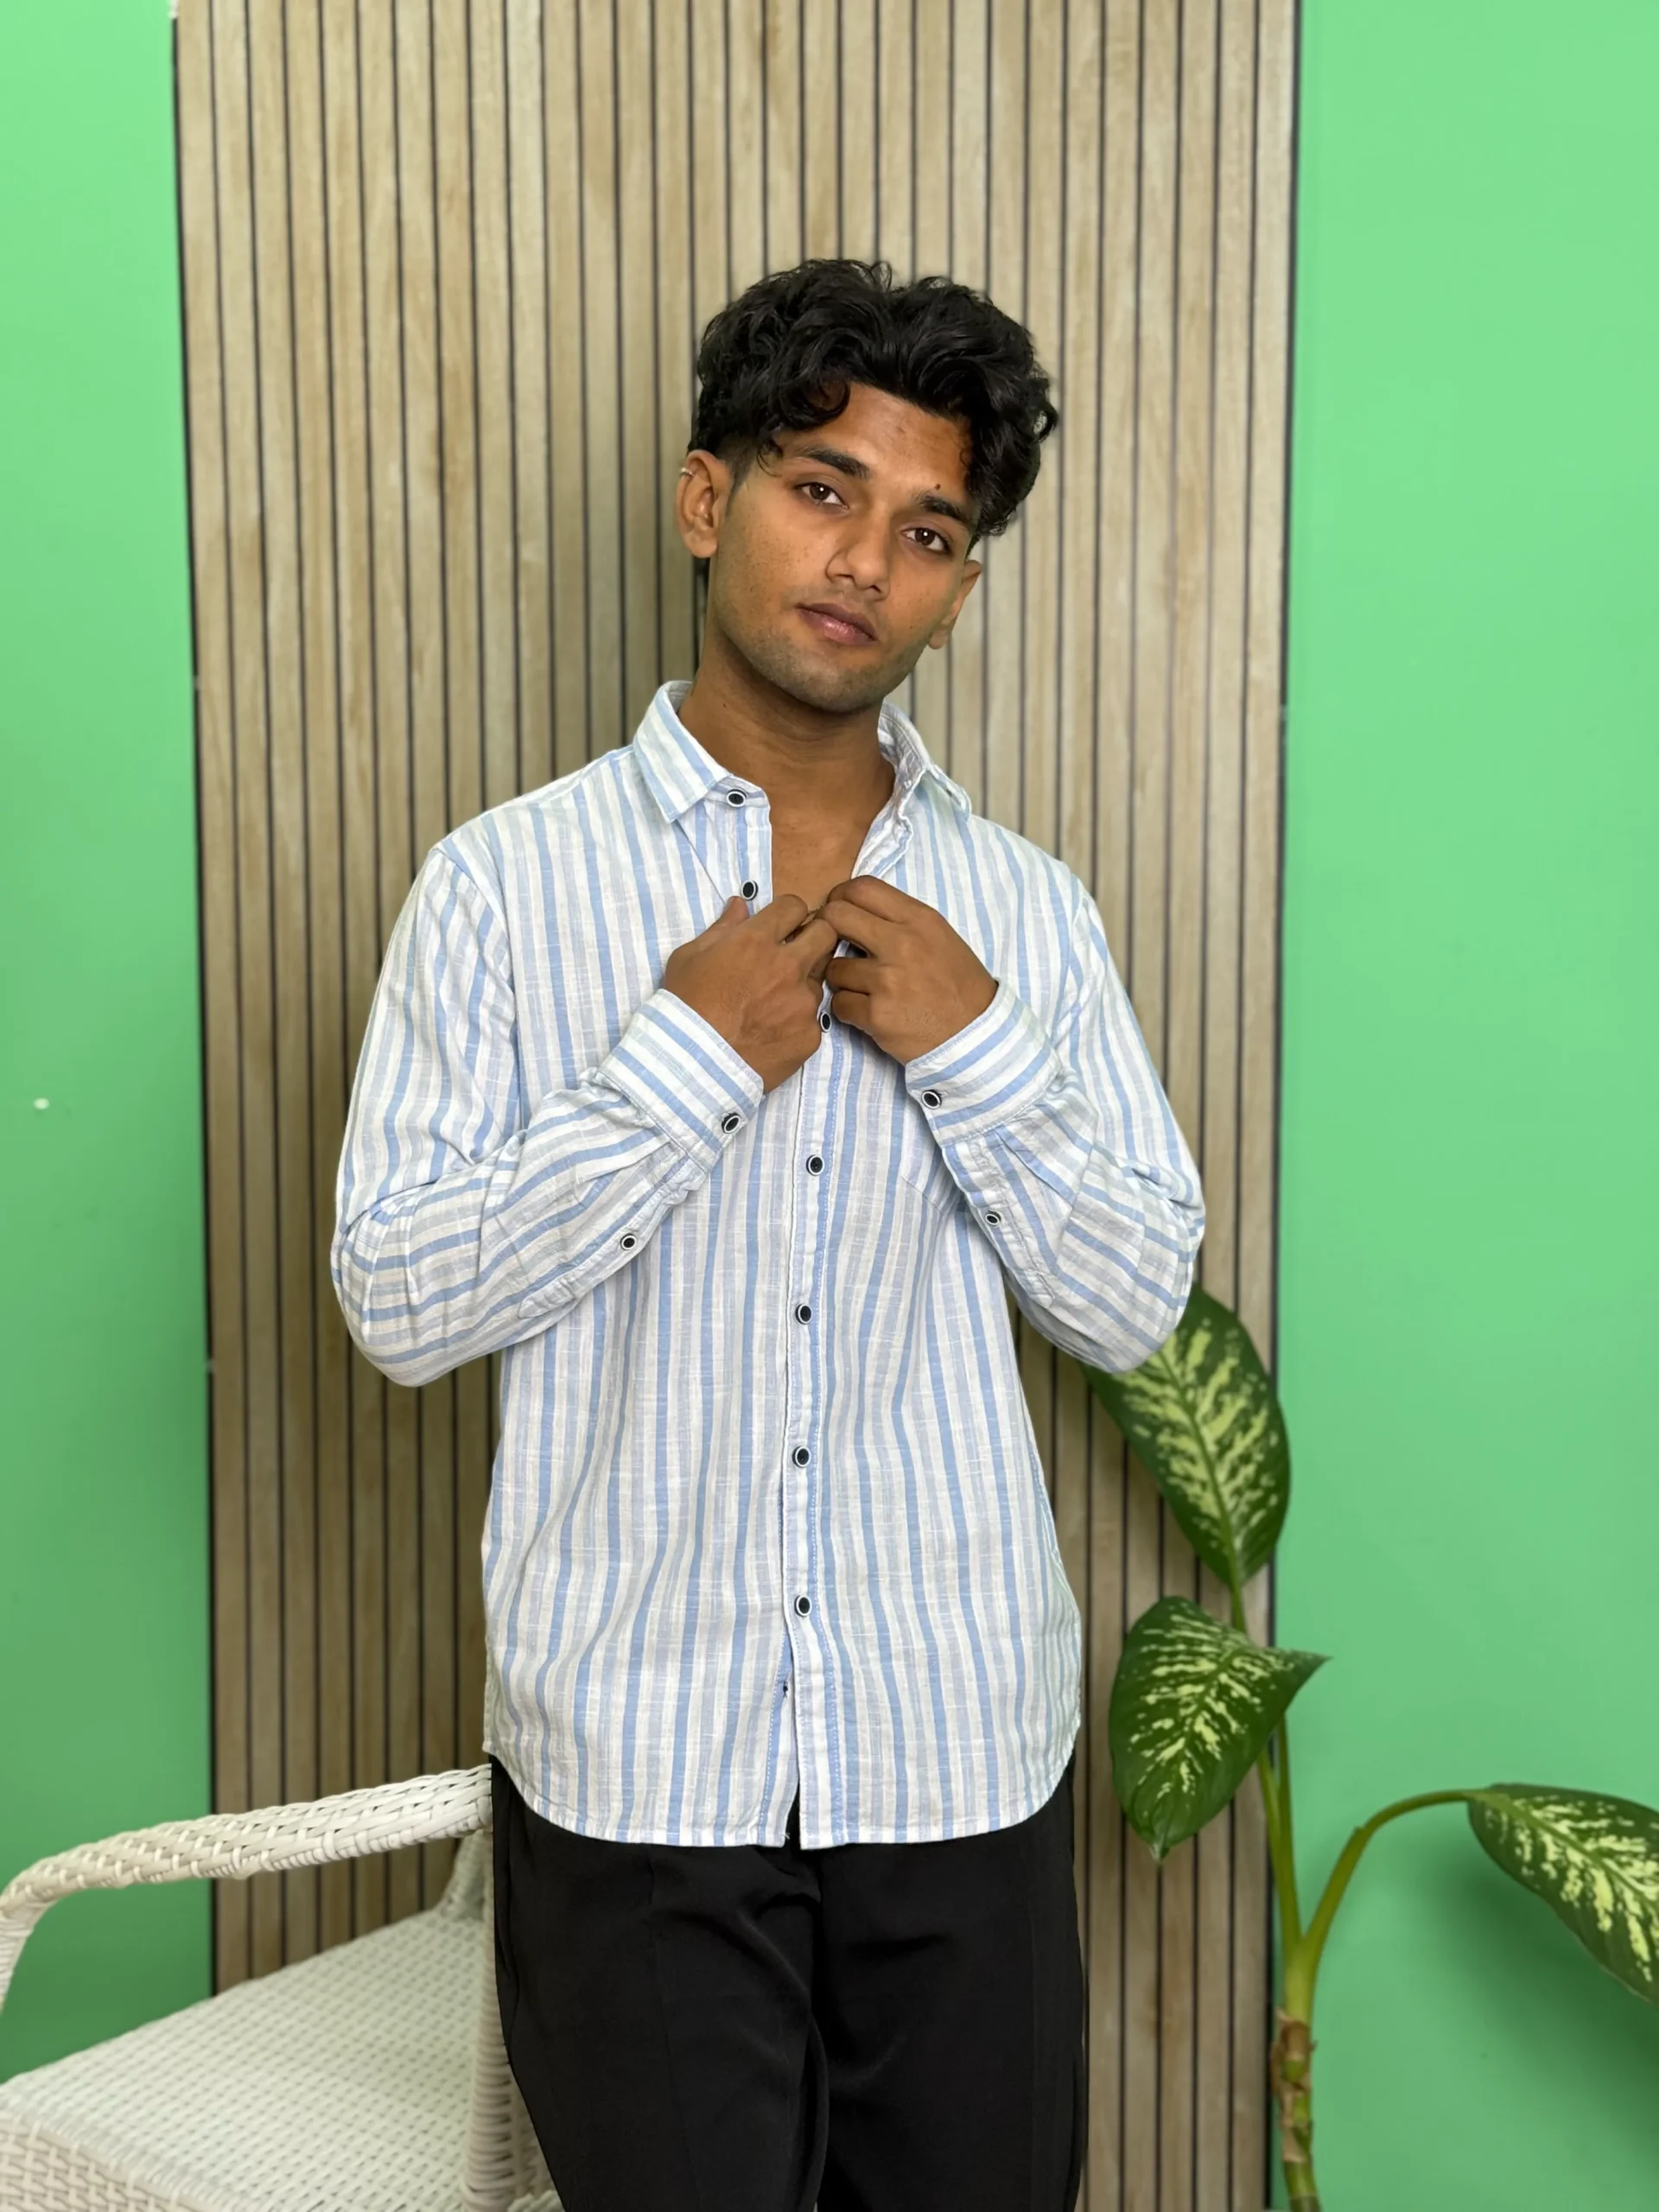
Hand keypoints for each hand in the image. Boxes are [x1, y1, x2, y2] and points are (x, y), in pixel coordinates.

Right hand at [662, 894, 839, 1091]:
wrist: (690, 1065)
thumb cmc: (684, 1008)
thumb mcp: (689, 957)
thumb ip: (721, 927)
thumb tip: (740, 905)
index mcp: (756, 941)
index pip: (794, 906)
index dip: (788, 914)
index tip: (782, 926)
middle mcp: (787, 966)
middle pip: (826, 934)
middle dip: (813, 937)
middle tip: (795, 952)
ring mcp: (803, 1002)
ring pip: (819, 979)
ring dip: (803, 982)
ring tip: (775, 1002)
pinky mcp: (810, 1035)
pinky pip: (813, 1019)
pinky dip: (798, 1021)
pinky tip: (774, 1031)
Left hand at [817, 877, 997, 1062]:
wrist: (975, 1035)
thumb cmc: (959, 986)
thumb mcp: (940, 938)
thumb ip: (901, 922)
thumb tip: (857, 913)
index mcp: (919, 920)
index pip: (862, 888)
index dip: (841, 897)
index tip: (839, 912)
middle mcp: (901, 944)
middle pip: (836, 918)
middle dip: (826, 930)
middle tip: (832, 946)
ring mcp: (887, 980)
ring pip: (833, 968)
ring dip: (841, 979)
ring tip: (862, 989)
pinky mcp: (877, 1015)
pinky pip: (839, 1004)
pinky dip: (848, 1009)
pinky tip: (867, 1012)